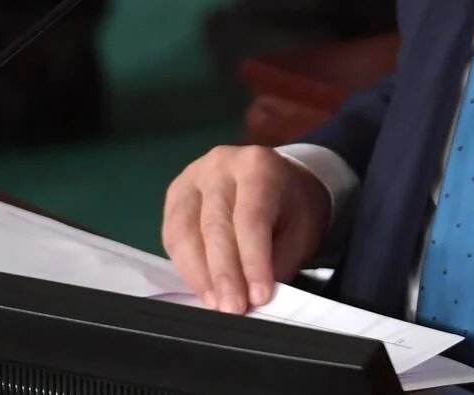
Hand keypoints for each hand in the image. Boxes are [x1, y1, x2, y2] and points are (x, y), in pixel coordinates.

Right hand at [161, 145, 330, 313]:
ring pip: (186, 232)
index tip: (258, 296)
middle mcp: (221, 165)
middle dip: (224, 274)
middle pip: (216, 225)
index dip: (252, 260)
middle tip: (233, 309)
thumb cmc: (291, 206)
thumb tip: (255, 298)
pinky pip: (172, 236)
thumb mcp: (300, 229)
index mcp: (258, 165)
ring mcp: (192, 178)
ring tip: (215, 304)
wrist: (277, 180)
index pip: (251, 217)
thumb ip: (279, 261)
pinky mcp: (175, 195)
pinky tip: (201, 288)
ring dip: (200, 275)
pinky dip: (185, 266)